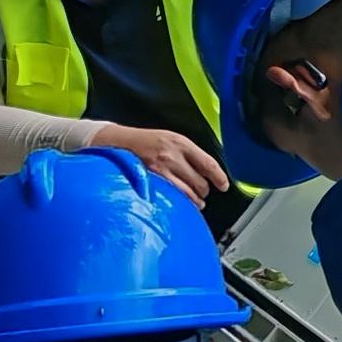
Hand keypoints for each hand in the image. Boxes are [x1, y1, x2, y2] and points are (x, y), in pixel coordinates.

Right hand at [91, 123, 233, 203]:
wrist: (117, 143)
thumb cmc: (145, 142)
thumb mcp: (169, 139)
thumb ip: (187, 153)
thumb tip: (206, 170)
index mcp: (180, 143)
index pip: (209, 164)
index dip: (219, 177)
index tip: (224, 185)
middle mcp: (172, 156)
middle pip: (200, 182)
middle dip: (204, 191)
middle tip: (202, 193)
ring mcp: (160, 171)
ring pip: (188, 194)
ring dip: (194, 200)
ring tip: (194, 201)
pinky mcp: (150, 182)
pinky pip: (172, 198)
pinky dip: (179, 202)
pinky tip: (179, 202)